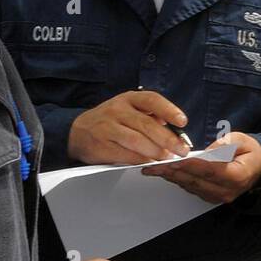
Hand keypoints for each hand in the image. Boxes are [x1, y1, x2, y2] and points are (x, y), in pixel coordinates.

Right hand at [67, 90, 189, 164]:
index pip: (152, 100)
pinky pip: (126, 154)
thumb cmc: (110, 120)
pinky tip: (150, 162)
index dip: (169, 110)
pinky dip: (141, 160)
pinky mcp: (102, 145)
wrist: (77, 131)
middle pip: (147, 124)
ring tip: (168, 157)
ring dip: (156, 151)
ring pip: (137, 140)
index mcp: (128, 98)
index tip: (183, 122)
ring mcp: (108, 127)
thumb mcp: (128, 109)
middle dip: (168, 139)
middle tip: (181, 149)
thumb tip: (175, 129)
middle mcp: (117, 110)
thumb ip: (150, 116)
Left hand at [147, 131, 260, 204]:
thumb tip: (208, 151)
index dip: (190, 165)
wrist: (258, 168)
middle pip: (195, 180)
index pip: (210, 170)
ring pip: (190, 185)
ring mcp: (217, 197)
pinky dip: (176, 179)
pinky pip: (190, 188)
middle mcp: (226, 191)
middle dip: (172, 171)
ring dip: (170, 176)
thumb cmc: (250, 152)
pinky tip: (164, 172)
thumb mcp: (242, 140)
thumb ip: (225, 144)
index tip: (173, 159)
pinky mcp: (210, 197)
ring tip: (152, 168)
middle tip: (152, 165)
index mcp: (237, 176)